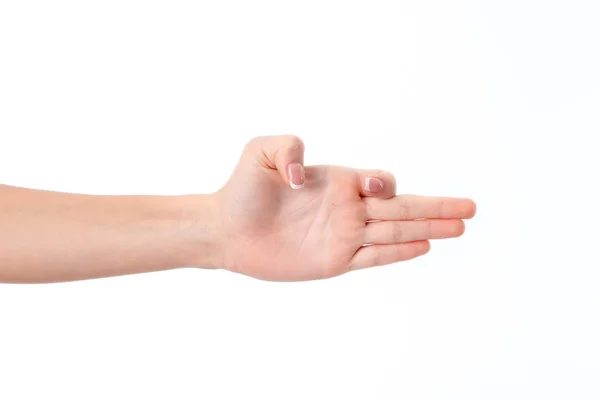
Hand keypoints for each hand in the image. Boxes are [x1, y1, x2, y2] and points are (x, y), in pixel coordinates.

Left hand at [212, 135, 475, 280]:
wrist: (226, 229)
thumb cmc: (243, 188)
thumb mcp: (260, 151)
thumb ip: (287, 147)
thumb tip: (305, 174)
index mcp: (338, 181)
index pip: (379, 182)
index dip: (386, 184)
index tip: (372, 188)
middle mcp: (348, 208)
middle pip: (402, 208)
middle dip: (437, 207)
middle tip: (472, 208)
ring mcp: (344, 236)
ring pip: (396, 234)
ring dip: (429, 230)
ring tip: (461, 228)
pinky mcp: (334, 261)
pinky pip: (373, 257)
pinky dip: (399, 254)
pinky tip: (424, 247)